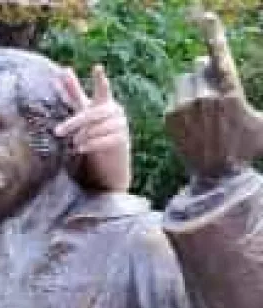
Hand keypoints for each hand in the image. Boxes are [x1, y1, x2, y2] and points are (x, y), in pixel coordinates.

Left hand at [55, 64, 131, 191]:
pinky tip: (81, 148)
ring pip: (95, 129)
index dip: (99, 79)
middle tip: (57, 132)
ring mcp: (120, 124)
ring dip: (82, 137)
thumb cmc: (94, 127)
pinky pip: (103, 140)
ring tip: (74, 143)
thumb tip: (62, 71)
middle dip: (73, 124)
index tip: (97, 67)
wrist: (110, 155)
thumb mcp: (83, 109)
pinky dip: (90, 145)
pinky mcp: (122, 138)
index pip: (101, 89)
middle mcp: (114, 110)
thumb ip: (74, 92)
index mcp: (104, 101)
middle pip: (90, 115)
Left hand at [164, 11, 262, 177]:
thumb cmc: (245, 149)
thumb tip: (258, 112)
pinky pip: (174, 98)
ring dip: (192, 88)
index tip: (205, 16)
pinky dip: (181, 104)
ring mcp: (184, 107)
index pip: (221, 56)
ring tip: (201, 110)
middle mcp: (204, 97)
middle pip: (198, 69)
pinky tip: (191, 121)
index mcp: (229, 92)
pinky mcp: (169, 117)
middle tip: (211, 98)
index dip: (213, 33)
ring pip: (184, 82)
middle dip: (204, 75)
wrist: (216, 174)